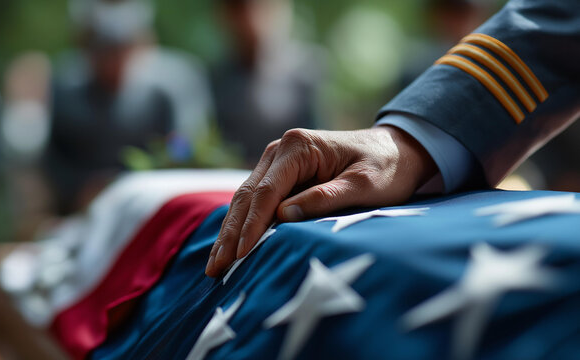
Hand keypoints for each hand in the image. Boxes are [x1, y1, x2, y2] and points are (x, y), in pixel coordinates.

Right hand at [205, 126, 436, 276]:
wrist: (396, 151)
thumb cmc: (385, 168)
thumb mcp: (364, 185)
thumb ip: (324, 198)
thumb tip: (283, 217)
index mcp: (298, 147)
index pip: (267, 191)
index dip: (252, 225)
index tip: (241, 255)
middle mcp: (280, 150)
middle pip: (248, 195)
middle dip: (231, 233)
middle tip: (216, 268)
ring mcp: (276, 161)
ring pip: (245, 199)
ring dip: (230, 232)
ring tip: (215, 264)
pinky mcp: (279, 175)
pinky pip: (256, 201)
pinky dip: (242, 225)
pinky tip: (231, 247)